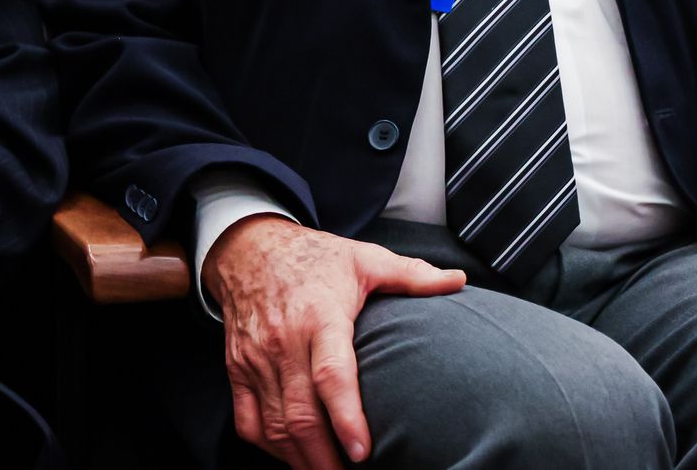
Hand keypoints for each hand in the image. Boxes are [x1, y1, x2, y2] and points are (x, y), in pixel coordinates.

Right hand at [205, 216, 465, 466]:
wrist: (248, 247)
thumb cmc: (312, 258)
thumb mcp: (363, 259)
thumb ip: (412, 275)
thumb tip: (459, 282)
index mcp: (319, 316)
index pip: (331, 374)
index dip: (346, 417)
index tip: (362, 451)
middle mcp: (284, 341)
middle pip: (301, 414)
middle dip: (326, 458)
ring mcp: (256, 358)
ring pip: (275, 426)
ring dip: (301, 460)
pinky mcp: (237, 368)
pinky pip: (248, 421)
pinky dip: (270, 448)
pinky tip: (294, 456)